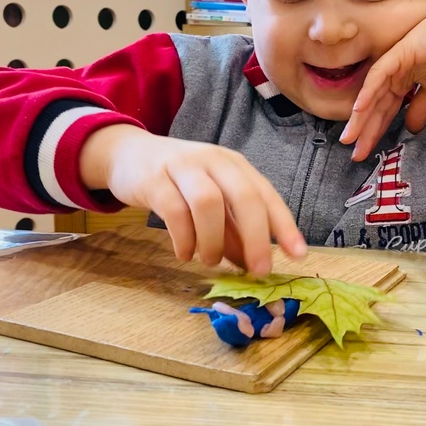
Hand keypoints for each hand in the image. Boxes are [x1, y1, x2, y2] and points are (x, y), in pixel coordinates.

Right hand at [80, 125, 306, 271]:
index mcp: (234, 165)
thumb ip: (232, 229)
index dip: (284, 226)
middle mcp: (213, 161)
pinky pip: (174, 211)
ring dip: (214, 241)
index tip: (298, 256)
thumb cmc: (179, 182)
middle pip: (244, 196)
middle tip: (258, 271)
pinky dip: (184, 240)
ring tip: (210, 261)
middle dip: (256, 238)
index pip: (266, 194)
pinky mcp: (154, 179)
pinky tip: (185, 254)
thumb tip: (252, 264)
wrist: (127, 155)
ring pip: (208, 203)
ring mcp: (183, 166)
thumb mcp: (211, 200)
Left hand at [340, 0, 425, 160]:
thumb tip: (412, 130)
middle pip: (374, 107)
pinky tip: (358, 111)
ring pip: (371, 95)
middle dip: (363, 131)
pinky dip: (368, 93)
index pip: (384, 111)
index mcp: (401, 83)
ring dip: (359, 117)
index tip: (365, 151)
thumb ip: (421, 108)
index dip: (374, 131)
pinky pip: (377, 76)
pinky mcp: (396, 55)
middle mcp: (392, 76)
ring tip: (349, 138)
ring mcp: (392, 64)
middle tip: (354, 153)